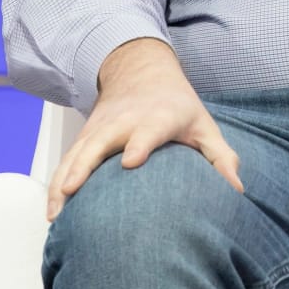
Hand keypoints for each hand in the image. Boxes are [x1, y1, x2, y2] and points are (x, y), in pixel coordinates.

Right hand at [46, 39, 244, 221]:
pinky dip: (57, 183)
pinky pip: (67, 160)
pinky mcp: (85, 136)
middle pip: (100, 141)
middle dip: (85, 165)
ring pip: (76, 153)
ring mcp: (100, 128)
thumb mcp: (204, 126)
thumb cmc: (179, 107)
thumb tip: (237, 191)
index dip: (139, 143)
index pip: (148, 130)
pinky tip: (52, 212)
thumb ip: (221, 158)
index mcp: (158, 117)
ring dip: (62, 180)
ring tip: (54, 215)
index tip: (130, 162)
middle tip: (72, 190)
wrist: (142, 73)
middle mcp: (124, 121)